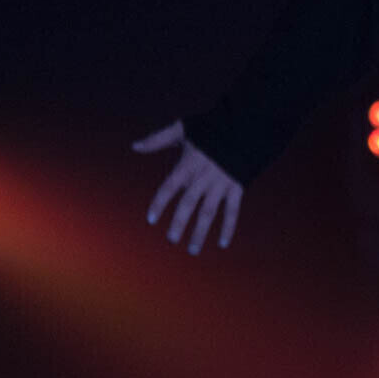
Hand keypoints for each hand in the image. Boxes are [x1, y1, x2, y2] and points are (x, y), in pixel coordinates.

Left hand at [134, 121, 242, 254]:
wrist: (244, 127)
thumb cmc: (211, 128)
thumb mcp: (183, 128)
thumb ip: (157, 139)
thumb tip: (134, 146)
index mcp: (188, 165)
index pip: (169, 187)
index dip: (159, 204)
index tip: (151, 220)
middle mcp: (203, 178)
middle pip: (188, 204)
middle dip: (179, 223)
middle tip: (172, 239)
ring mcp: (221, 184)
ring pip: (208, 212)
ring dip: (200, 231)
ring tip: (192, 249)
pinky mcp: (237, 188)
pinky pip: (232, 211)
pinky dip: (228, 227)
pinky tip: (222, 243)